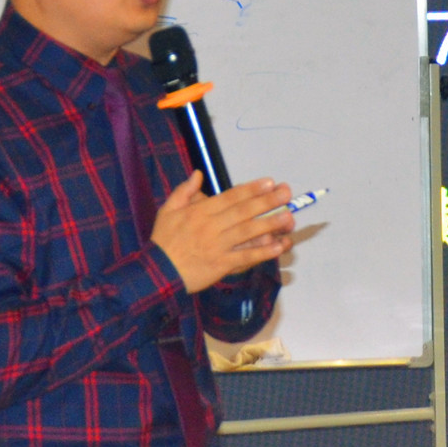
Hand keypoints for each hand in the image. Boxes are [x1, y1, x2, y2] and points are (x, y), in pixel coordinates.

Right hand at [152, 174, 295, 293]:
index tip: (269, 182)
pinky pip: (245, 257)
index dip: (251, 189)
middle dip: (267, 201)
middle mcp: (211, 227)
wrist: (159, 272)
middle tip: (287, 193)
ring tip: (289, 217)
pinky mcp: (221, 265)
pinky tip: (279, 246)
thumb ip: (184, 191)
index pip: (230, 197)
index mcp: (200, 212)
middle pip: (243, 212)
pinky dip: (262, 252)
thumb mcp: (167, 211)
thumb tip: (198, 173)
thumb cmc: (164, 241)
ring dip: (269, 224)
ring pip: (247, 233)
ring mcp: (218, 246)